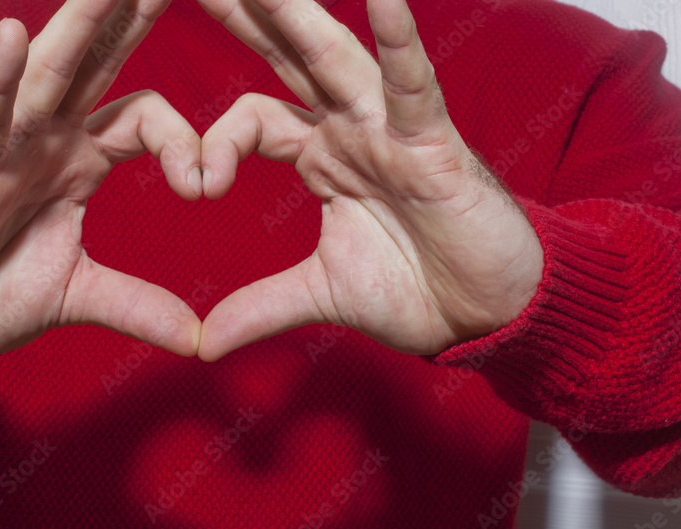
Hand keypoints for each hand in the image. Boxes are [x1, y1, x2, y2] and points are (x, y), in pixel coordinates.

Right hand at [0, 0, 203, 356]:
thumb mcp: (79, 296)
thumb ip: (138, 307)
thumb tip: (197, 339)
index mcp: (79, 159)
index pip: (145, 118)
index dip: (183, 142)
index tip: (204, 190)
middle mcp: (47, 138)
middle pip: (99, 63)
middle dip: (133, 16)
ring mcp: (6, 145)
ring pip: (48, 72)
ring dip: (79, 24)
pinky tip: (13, 36)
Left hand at [195, 0, 543, 360]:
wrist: (483, 318)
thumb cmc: (418, 293)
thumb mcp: (321, 295)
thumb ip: (261, 308)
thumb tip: (204, 343)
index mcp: (322, 158)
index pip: (251, 119)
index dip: (214, 143)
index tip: (196, 188)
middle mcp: (351, 130)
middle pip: (286, 57)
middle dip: (245, 13)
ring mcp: (390, 131)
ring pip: (335, 57)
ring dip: (297, 14)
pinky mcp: (434, 144)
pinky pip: (413, 85)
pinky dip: (399, 42)